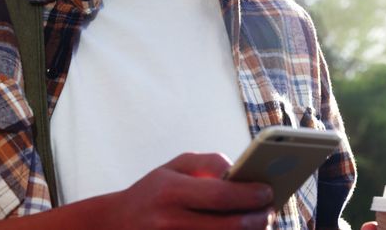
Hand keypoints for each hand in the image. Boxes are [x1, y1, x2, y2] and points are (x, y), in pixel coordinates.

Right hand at [115, 152, 274, 229]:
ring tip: (259, 223)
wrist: (114, 225)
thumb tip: (238, 171)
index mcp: (170, 191)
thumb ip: (207, 162)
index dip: (249, 195)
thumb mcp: (172, 167)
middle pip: (228, 226)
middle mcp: (170, 221)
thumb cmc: (151, 193)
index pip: (220, 195)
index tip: (268, 191)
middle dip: (257, 219)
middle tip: (270, 211)